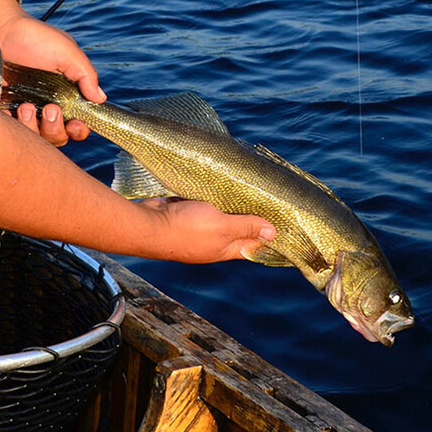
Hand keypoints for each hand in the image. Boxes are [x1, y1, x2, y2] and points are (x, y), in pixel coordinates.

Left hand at [0, 0, 105, 145]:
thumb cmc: (34, 37)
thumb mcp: (66, 51)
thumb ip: (85, 75)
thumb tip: (100, 99)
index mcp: (65, 96)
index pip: (77, 125)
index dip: (78, 130)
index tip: (74, 123)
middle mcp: (46, 107)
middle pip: (57, 138)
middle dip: (55, 129)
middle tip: (50, 109)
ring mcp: (24, 111)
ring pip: (34, 139)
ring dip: (33, 127)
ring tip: (26, 106)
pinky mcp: (3, 111)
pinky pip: (9, 132)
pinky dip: (11, 127)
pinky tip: (9, 112)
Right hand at [139, 198, 276, 263]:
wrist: (147, 225)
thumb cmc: (186, 229)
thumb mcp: (222, 227)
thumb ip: (246, 227)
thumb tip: (273, 233)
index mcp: (225, 248)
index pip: (254, 244)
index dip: (269, 234)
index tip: (285, 219)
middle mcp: (213, 241)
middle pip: (238, 228)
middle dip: (251, 213)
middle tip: (268, 195)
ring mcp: (198, 227)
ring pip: (220, 214)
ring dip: (230, 202)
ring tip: (248, 185)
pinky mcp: (185, 213)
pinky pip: (203, 204)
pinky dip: (211, 196)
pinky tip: (220, 183)